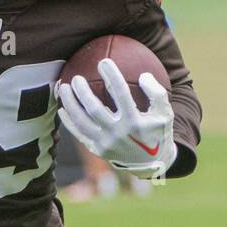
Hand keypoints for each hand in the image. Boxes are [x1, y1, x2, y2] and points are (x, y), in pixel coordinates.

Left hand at [57, 57, 176, 176]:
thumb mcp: (165, 113)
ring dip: (70, 103)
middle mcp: (118, 134)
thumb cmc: (157, 132)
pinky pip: (79, 134)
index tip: (104, 62)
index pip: (121, 94)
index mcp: (134, 123)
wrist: (151, 164)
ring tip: (63, 87)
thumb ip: (157, 93)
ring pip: (82, 121)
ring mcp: (105, 144)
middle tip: (76, 77)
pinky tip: (61, 109)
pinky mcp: (97, 150)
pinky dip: (68, 122)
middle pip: (95, 109)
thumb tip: (144, 76)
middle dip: (83, 91)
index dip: (112, 76)